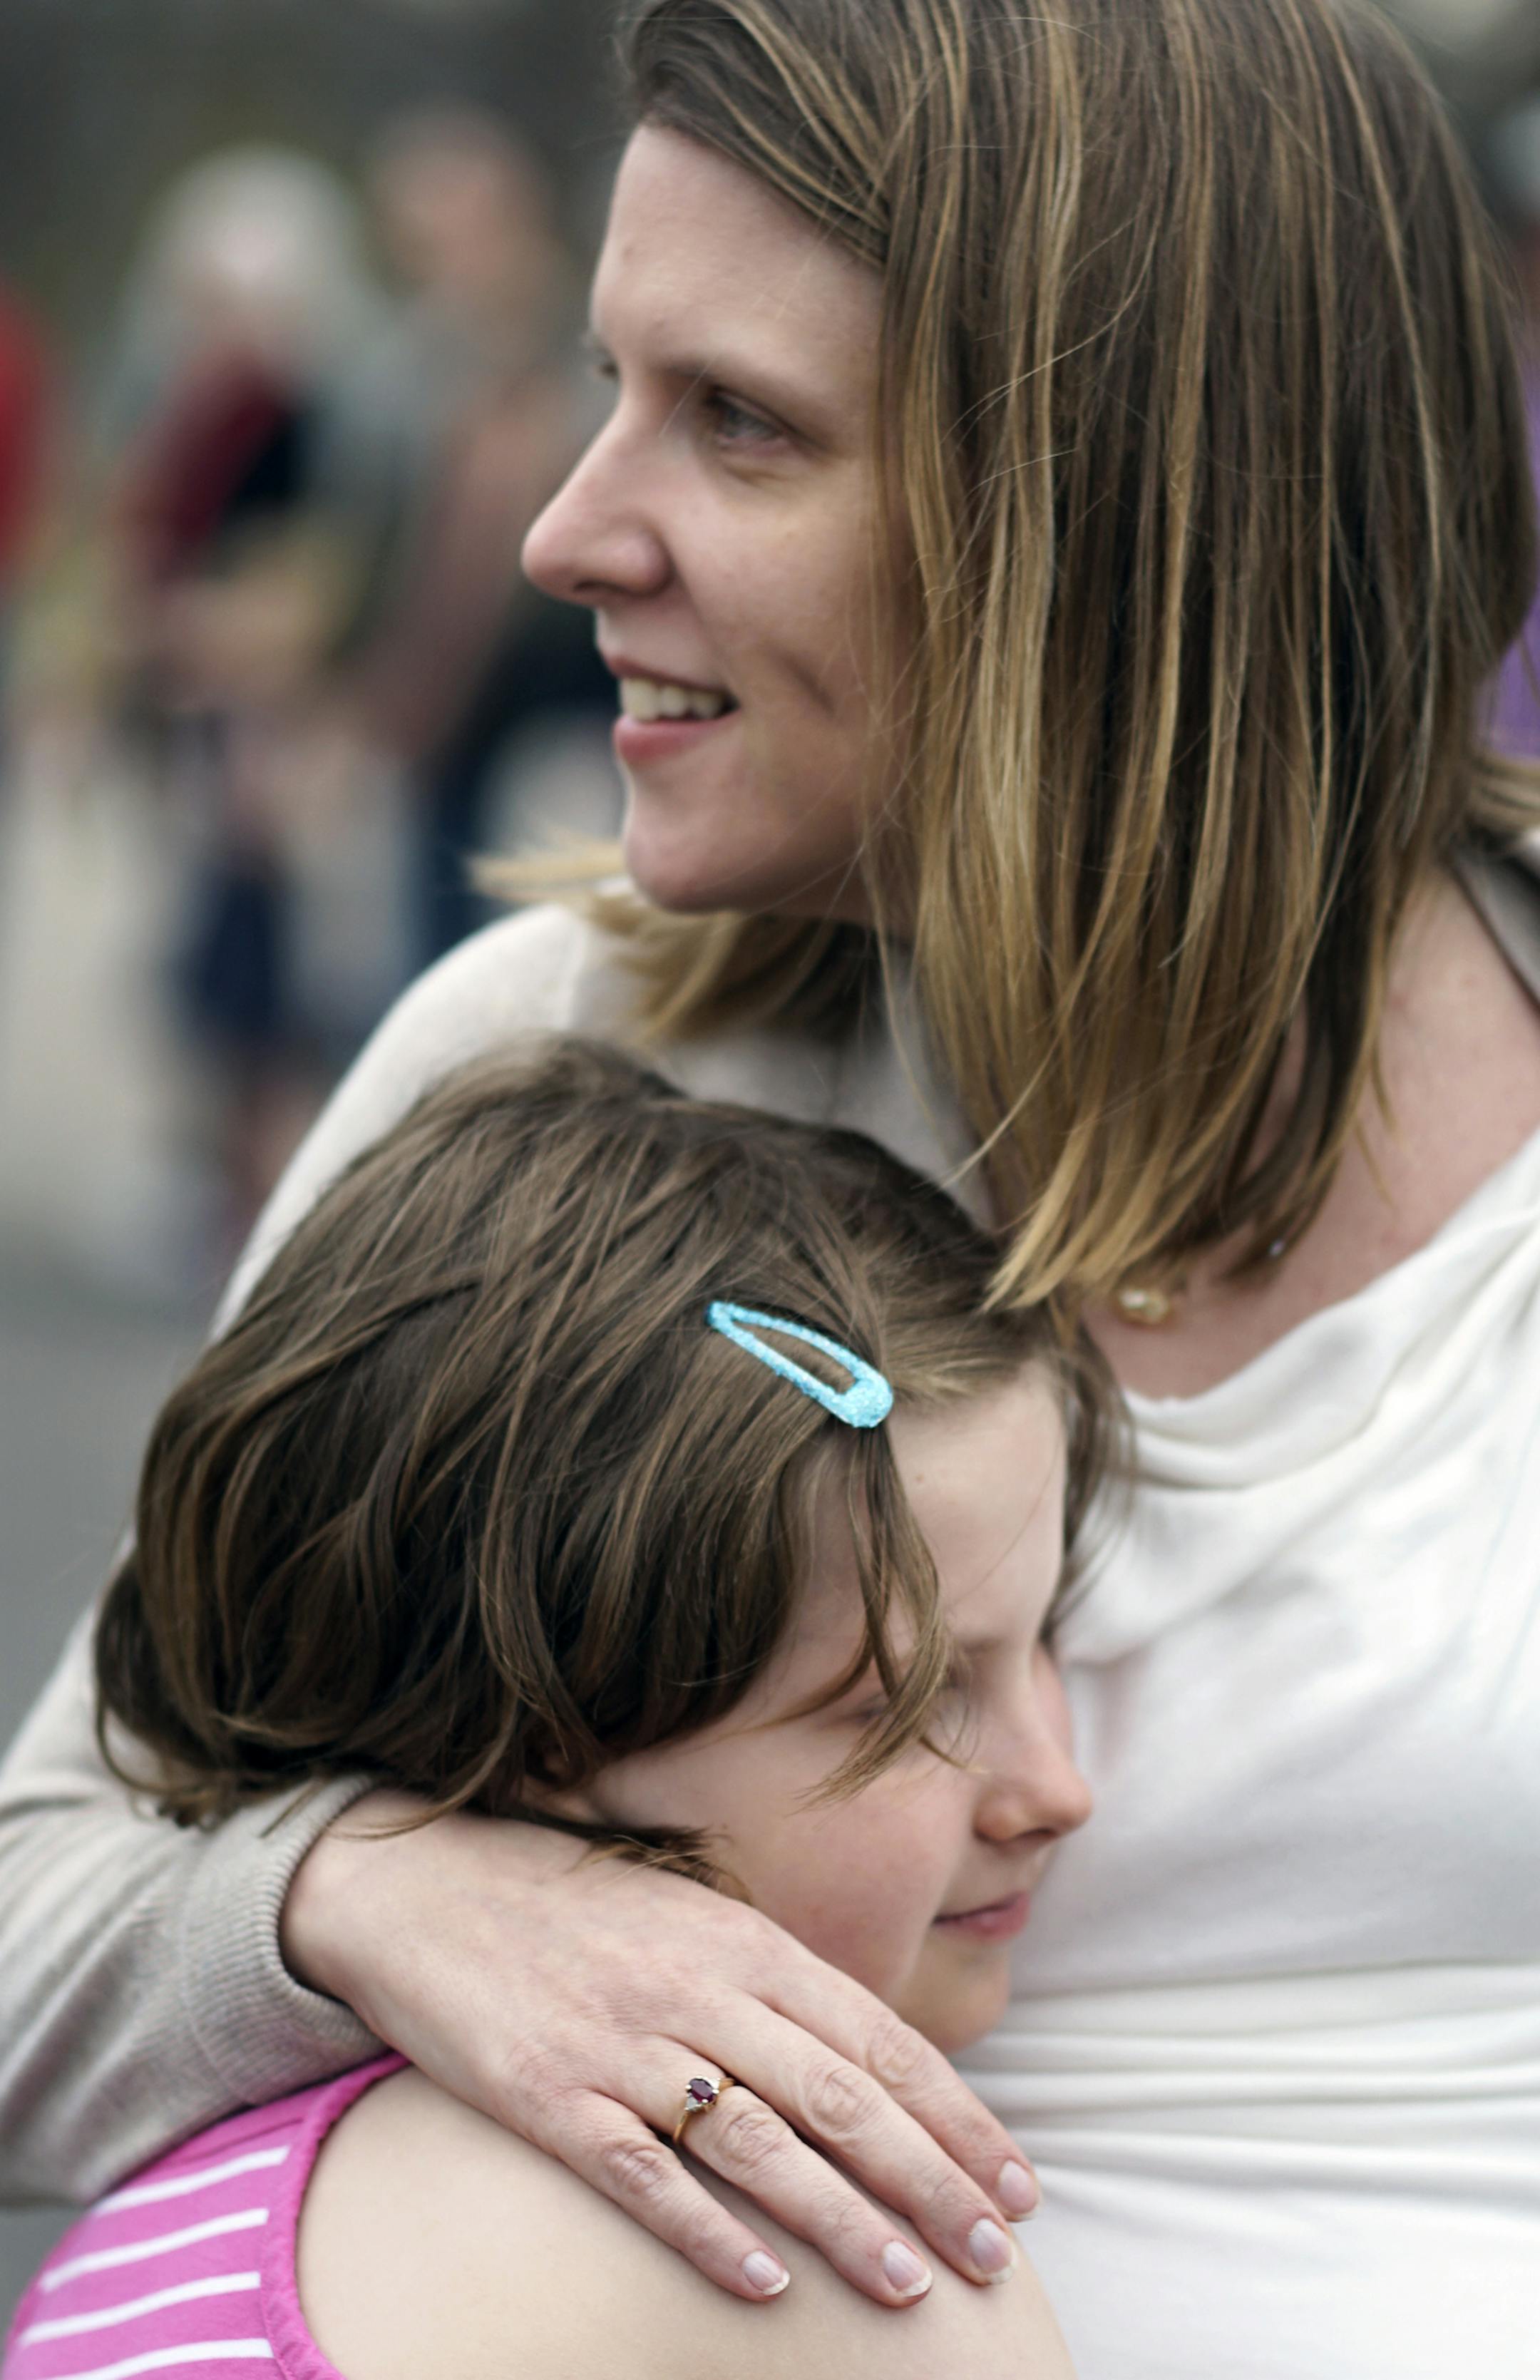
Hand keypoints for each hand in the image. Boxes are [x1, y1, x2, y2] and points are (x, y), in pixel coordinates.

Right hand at [282, 1793, 1038, 2307]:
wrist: (422, 1886)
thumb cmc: (572, 1908)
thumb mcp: (691, 1921)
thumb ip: (775, 1985)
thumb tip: (873, 2066)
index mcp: (744, 1942)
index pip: (879, 2040)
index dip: (957, 2118)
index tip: (1016, 2185)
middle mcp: (697, 1989)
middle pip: (839, 2096)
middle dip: (929, 2179)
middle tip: (993, 2254)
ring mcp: (623, 2044)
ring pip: (760, 2143)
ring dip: (843, 2219)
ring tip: (908, 2284)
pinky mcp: (548, 2095)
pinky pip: (643, 2176)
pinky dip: (709, 2233)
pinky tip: (765, 2286)